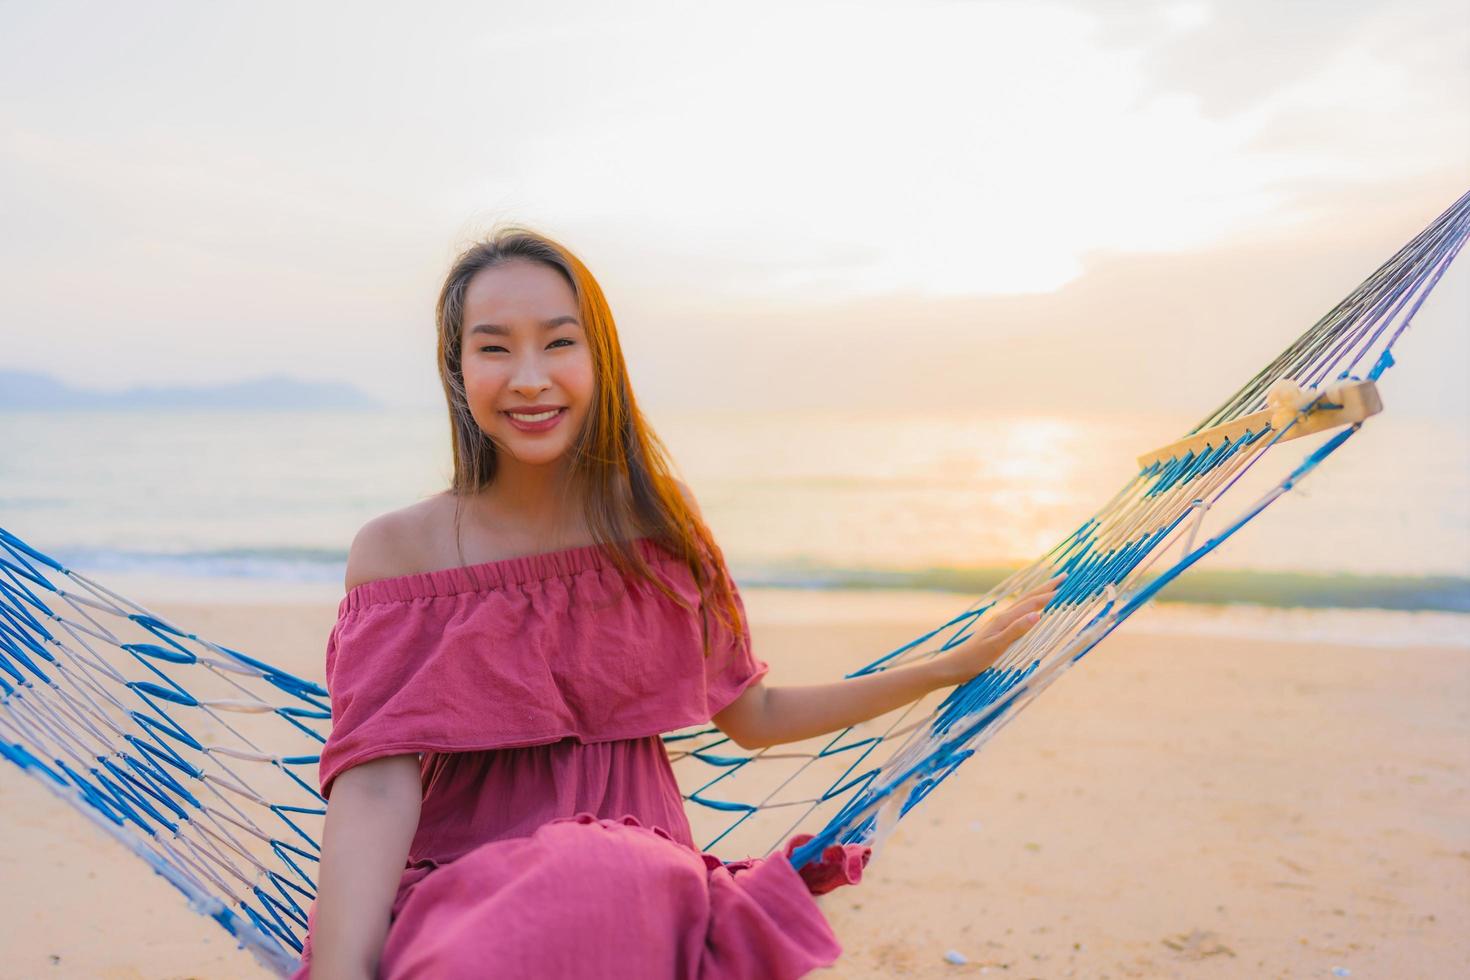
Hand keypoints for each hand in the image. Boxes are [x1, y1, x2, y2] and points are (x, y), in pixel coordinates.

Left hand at [931, 573, 1064, 686]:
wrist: (953, 666)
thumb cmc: (974, 660)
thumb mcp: (997, 646)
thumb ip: (1016, 630)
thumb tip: (1038, 614)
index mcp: (1004, 619)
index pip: (1031, 603)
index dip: (1049, 595)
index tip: (1067, 586)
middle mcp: (1003, 617)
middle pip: (1028, 598)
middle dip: (1047, 587)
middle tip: (1065, 578)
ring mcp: (1000, 623)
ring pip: (1024, 604)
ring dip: (1039, 594)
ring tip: (1052, 588)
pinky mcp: (997, 630)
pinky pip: (1019, 613)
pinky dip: (1030, 606)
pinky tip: (1032, 609)